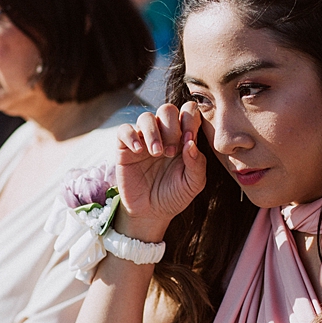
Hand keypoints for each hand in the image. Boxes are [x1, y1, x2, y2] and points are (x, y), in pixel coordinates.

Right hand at [115, 103, 207, 241]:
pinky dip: (131, 136)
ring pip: (146, 117)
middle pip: (167, 109)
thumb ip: (197, 163)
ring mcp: (143, 140)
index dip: (190, 120)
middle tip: (171, 152)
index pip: (188, 112)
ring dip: (153, 132)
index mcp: (183, 138)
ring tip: (156, 153)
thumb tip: (191, 142)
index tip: (188, 140)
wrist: (151, 213)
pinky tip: (138, 151)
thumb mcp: (193, 184)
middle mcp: (164, 134)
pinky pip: (124, 130)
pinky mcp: (125, 148)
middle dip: (171, 127)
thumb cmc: (174, 195)